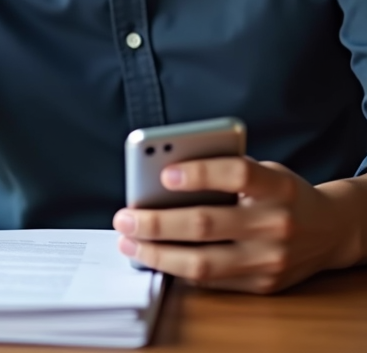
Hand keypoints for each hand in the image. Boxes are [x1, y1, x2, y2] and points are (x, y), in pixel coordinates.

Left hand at [113, 157, 359, 292]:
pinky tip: (155, 257)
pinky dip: (178, 270)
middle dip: (157, 222)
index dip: (200, 173)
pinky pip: (211, 282)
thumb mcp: (266, 169)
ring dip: (158, 254)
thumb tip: (167, 176)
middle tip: (125, 217)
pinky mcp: (262, 286)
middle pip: (207, 224)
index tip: (164, 173)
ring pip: (203, 263)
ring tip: (130, 242)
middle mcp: (276, 224)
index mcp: (277, 186)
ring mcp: (269, 260)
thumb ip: (226, 170)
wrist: (329, 230)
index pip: (237, 174)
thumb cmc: (283, 192)